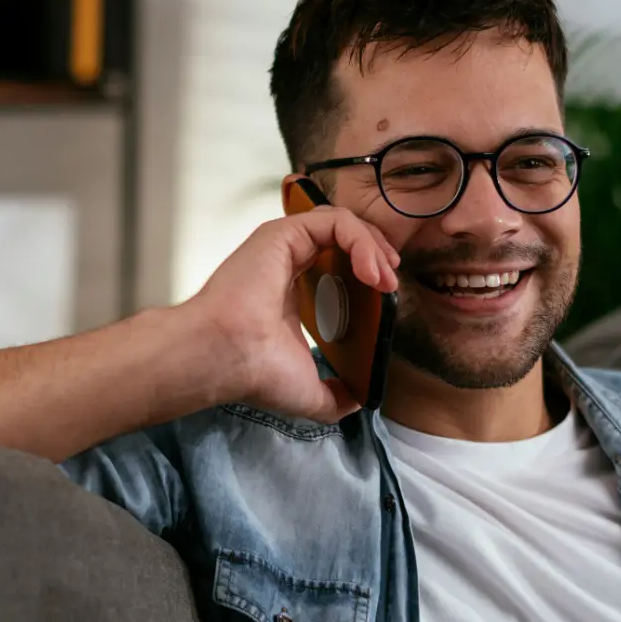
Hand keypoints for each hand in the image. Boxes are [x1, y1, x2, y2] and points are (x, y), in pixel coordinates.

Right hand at [176, 207, 399, 423]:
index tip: (386, 295)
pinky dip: (361, 240)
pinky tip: (372, 270)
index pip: (335, 264)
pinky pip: (335, 222)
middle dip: (376, 253)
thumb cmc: (258, 372)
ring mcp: (284, 245)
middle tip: (392, 282)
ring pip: (342, 224)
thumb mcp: (310, 392)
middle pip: (343, 238)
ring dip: (372, 246)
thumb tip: (360, 400)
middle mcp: (286, 262)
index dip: (366, 271)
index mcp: (290, 291)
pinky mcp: (283, 234)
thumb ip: (336, 395)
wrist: (228, 357)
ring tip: (386, 278)